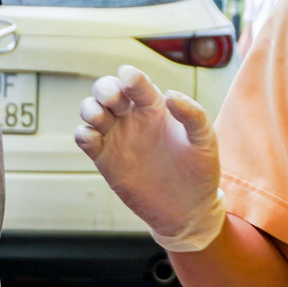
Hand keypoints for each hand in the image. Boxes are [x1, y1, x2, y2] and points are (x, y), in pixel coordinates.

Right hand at [75, 65, 224, 250]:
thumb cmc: (200, 171)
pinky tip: (92, 138)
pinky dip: (82, 133)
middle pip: (108, 90)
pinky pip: (85, 139)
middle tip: (113, 99)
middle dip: (105, 88)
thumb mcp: (205, 140)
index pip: (138, 83)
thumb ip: (192, 114)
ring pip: (92, 111)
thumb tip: (170, 94)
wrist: (187, 209)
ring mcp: (117, 137)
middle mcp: (133, 117)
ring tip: (100, 118)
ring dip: (90, 108)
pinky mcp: (105, 159)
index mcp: (155, 107)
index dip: (130, 76)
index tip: (129, 77)